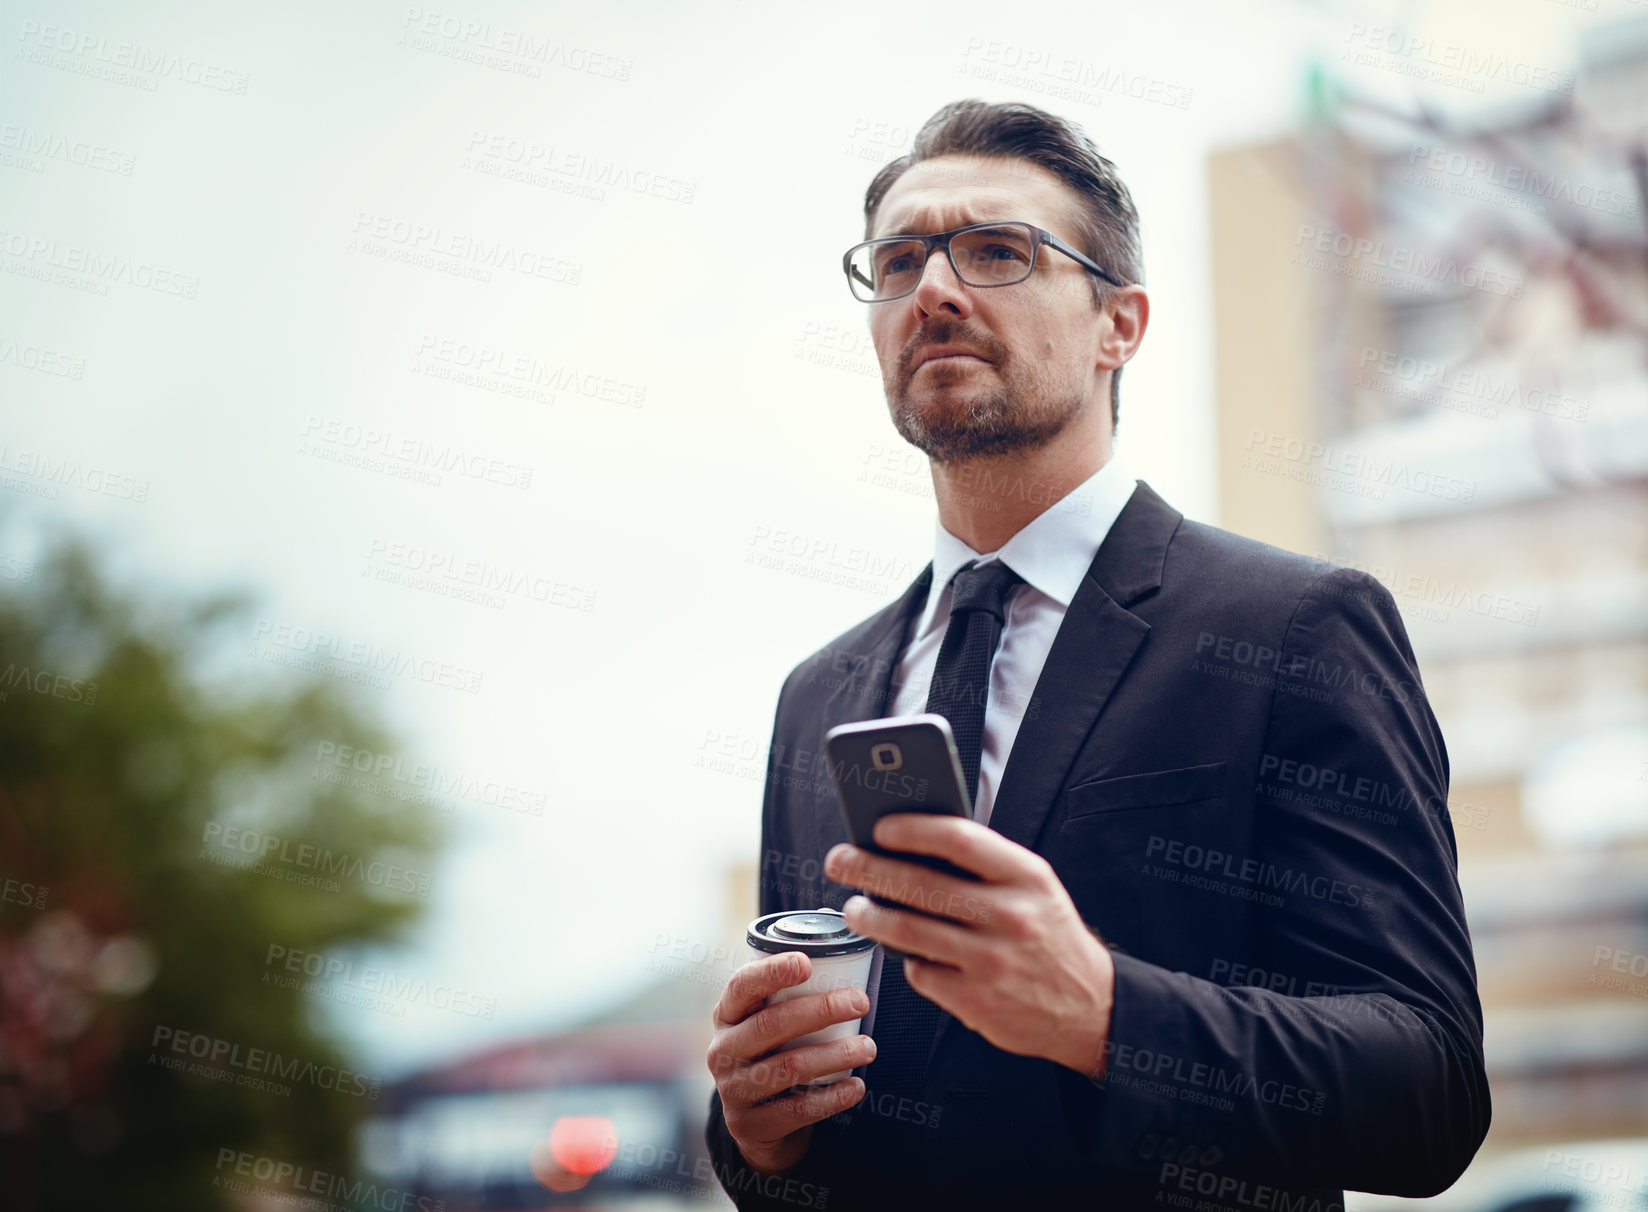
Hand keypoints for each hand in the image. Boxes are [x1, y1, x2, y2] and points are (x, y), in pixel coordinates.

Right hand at [707, 952, 875, 1173]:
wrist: (755, 1125)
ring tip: (868, 1048)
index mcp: (727, 1016)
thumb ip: (790, 1001)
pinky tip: (856, 1087)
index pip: (742, 986)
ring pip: (789, 1066)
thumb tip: (850, 969)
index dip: (772, 972)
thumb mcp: (768, 1028)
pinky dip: (832, 1097)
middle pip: (771, 1024)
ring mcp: (732, 1090)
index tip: (807, 963)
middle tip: (859, 1002)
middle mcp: (722, 1050)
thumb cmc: (772, 1057)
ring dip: (835, 1054)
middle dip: (820, 1010)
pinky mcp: (748, 1124)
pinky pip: (797, 1109)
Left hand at [826, 813, 1114, 1077]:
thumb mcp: (1032, 888)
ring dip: (869, 916)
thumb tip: (909, 845)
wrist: (1092, 1006)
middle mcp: (1011, 916)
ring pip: (908, 931)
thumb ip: (982, 866)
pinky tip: (905, 951)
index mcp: (1026, 876)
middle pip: (921, 885)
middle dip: (868, 869)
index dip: (912, 829)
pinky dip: (907, 960)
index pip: (958, 840)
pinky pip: (921, 972)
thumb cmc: (1049, 935)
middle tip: (840, 861)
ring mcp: (992, 962)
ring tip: (854, 907)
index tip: (878, 827)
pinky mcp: (976, 1001)